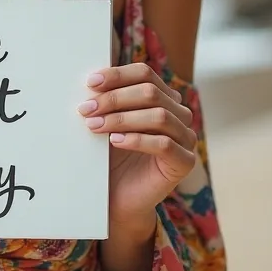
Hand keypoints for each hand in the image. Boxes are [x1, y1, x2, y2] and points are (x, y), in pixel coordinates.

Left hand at [79, 63, 196, 236]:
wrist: (118, 196)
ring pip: (159, 116)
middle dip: (114, 98)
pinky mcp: (184, 162)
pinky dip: (137, 139)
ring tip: (94, 126)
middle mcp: (179, 114)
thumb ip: (106, 100)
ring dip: (122, 118)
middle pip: (151, 92)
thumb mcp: (107, 122)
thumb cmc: (111, 156)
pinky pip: (164, 144)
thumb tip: (90, 81)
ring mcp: (185, 138)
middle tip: (86, 109)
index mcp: (163, 97)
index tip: (90, 83)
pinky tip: (115, 141)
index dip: (117, 75)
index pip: (145, 74)